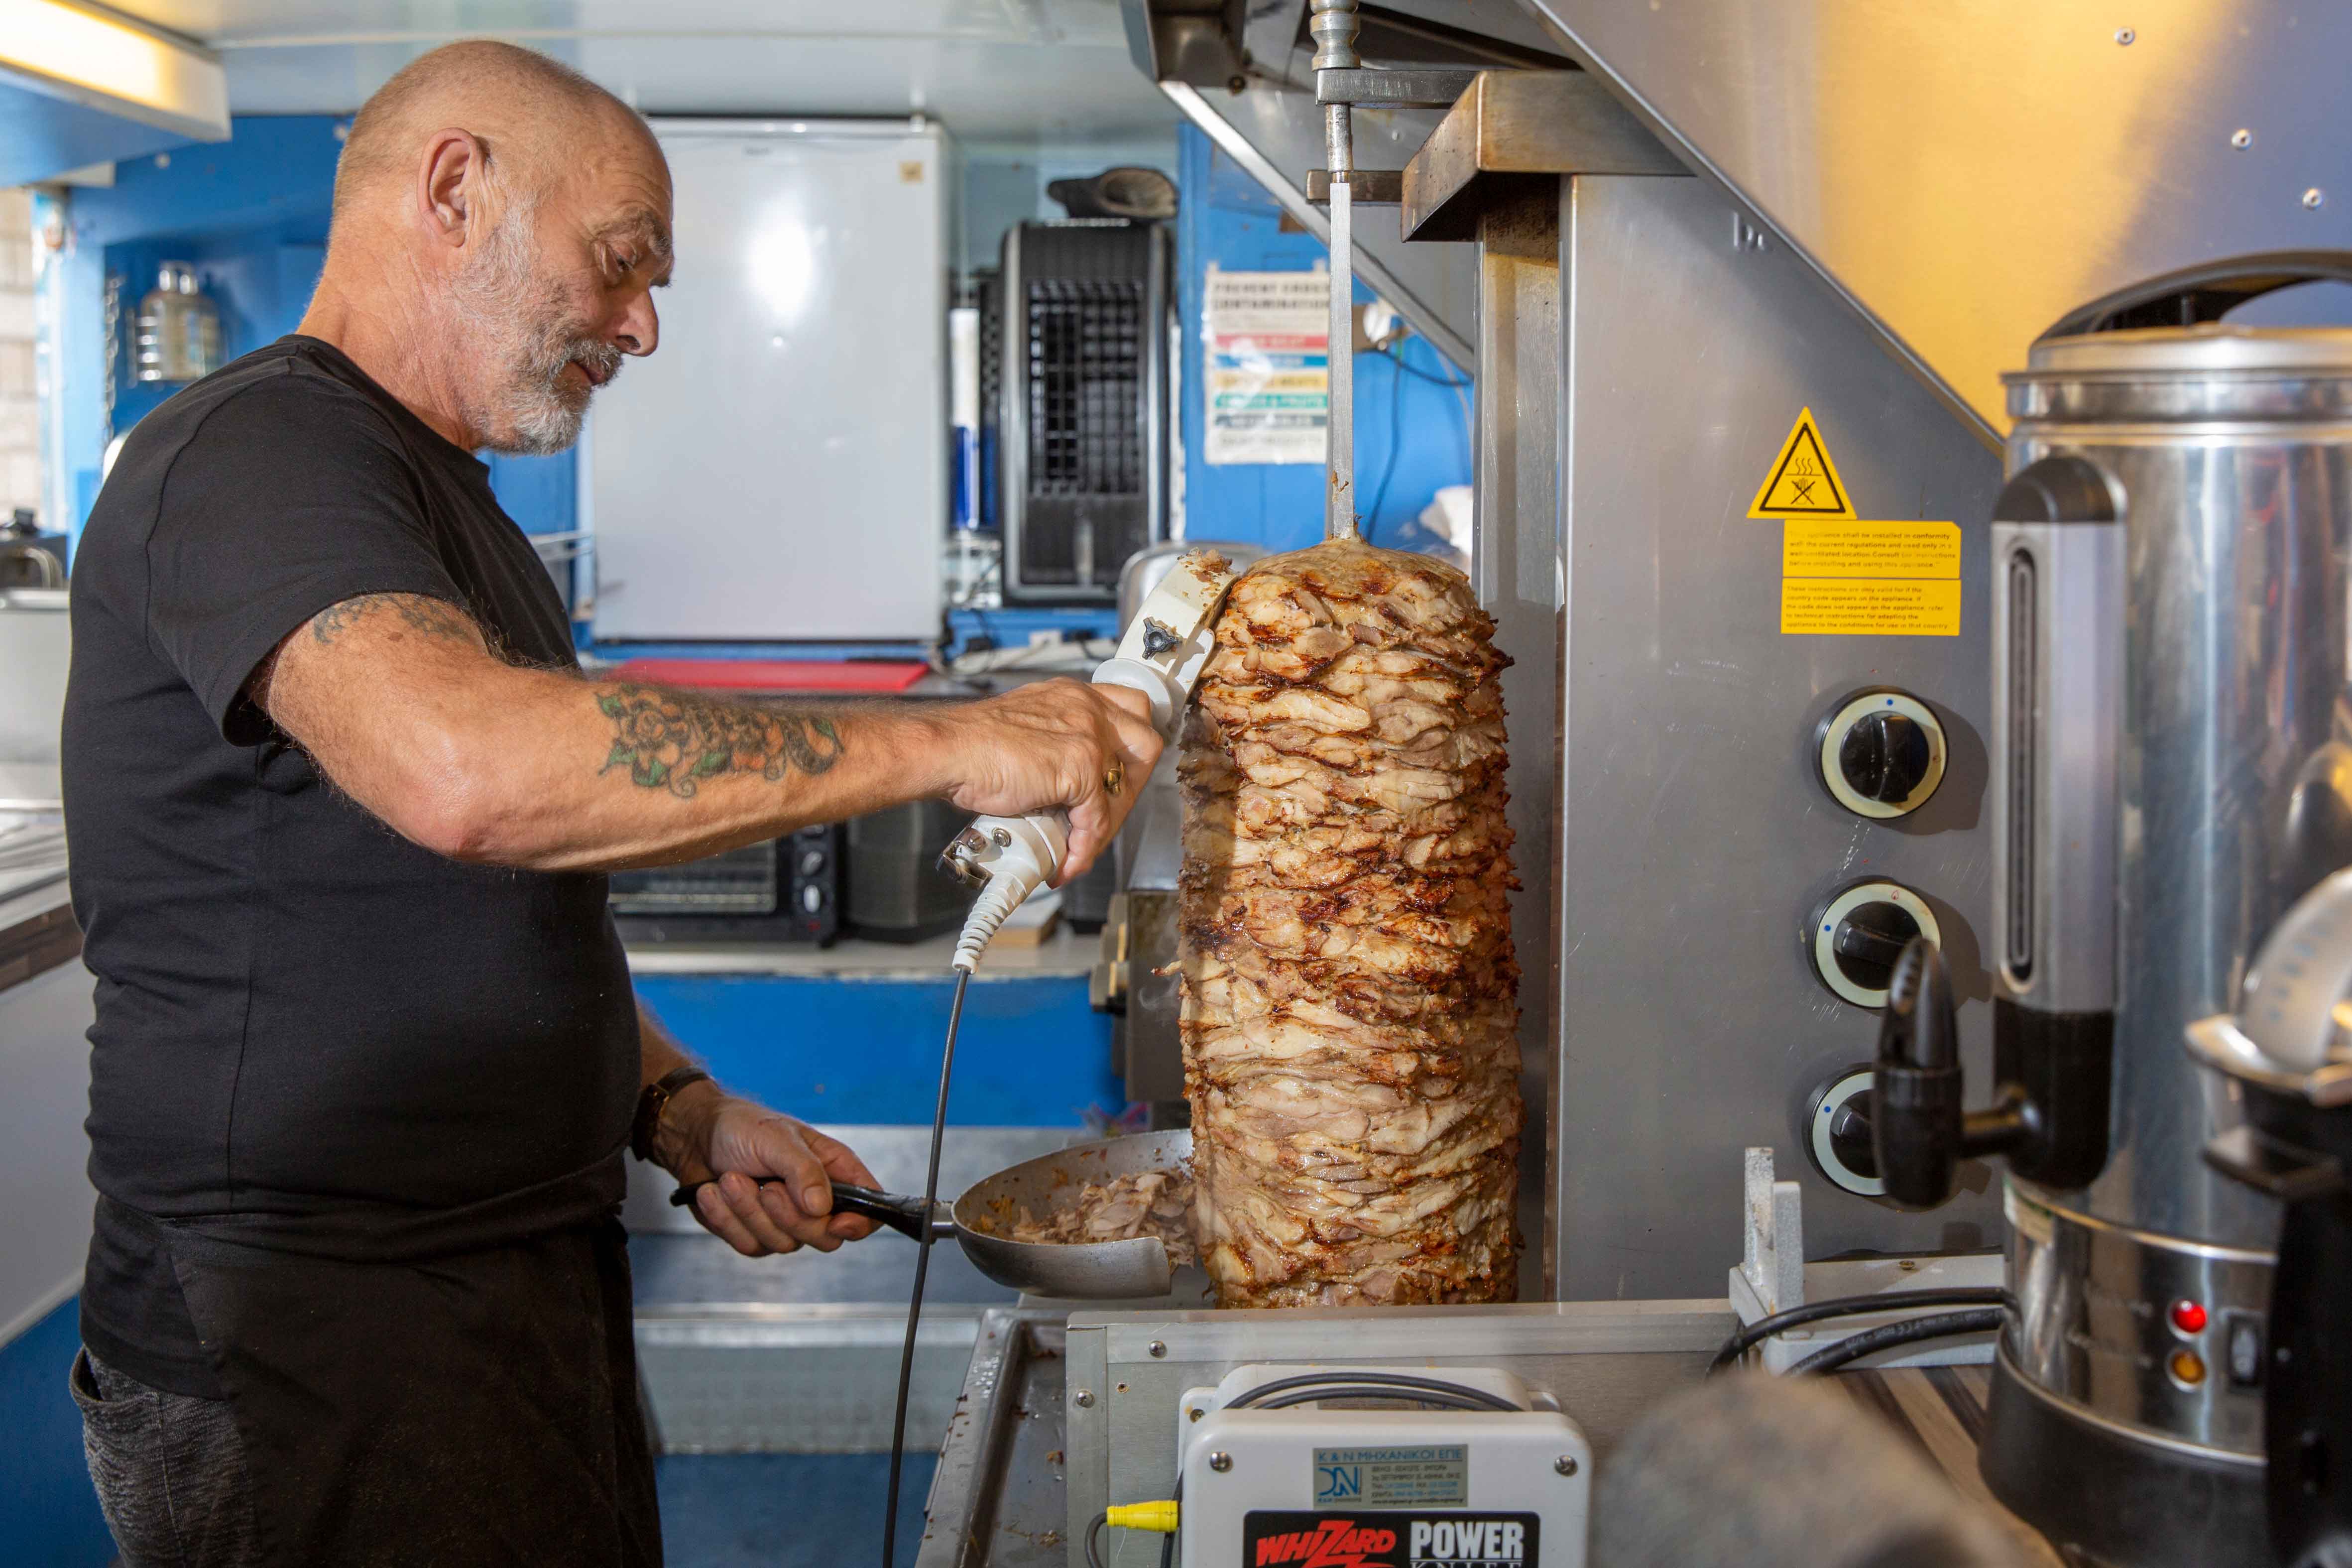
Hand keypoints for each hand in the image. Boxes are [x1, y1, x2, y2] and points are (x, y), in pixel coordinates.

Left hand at [660, 1084, 880, 1255]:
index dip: (859, 1223)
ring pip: (782, 1244)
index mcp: (832, 1170)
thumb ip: (805, 1170)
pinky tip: (714, 1192)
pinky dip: (726, 1219)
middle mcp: (814, 1200)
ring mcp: (784, 1221)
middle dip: (789, 1215)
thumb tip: (822, 1208)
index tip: (836, 1223)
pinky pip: (748, 1245)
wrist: (694, 1137)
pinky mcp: (754, 1233)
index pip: (866, 1207)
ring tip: (730, 1179)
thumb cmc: (741, 1126)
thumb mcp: (777, 1138)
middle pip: (824, 1236)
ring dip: (748, 1211)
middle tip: (766, 1187)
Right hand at [928, 678, 1163, 882]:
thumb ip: (1052, 742)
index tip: (1116, 776)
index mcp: (1074, 695)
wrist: (948, 750)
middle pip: (1145, 744)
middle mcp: (1088, 708)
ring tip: (1080, 847)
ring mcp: (1089, 737)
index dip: (1128, 747)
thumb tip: (1063, 784)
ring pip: (1124, 788)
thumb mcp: (1026, 729)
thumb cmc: (970, 744)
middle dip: (1131, 786)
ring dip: (1108, 825)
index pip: (1129, 710)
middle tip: (1105, 815)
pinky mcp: (1081, 769)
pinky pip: (1097, 821)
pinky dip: (1083, 850)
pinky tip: (1065, 863)